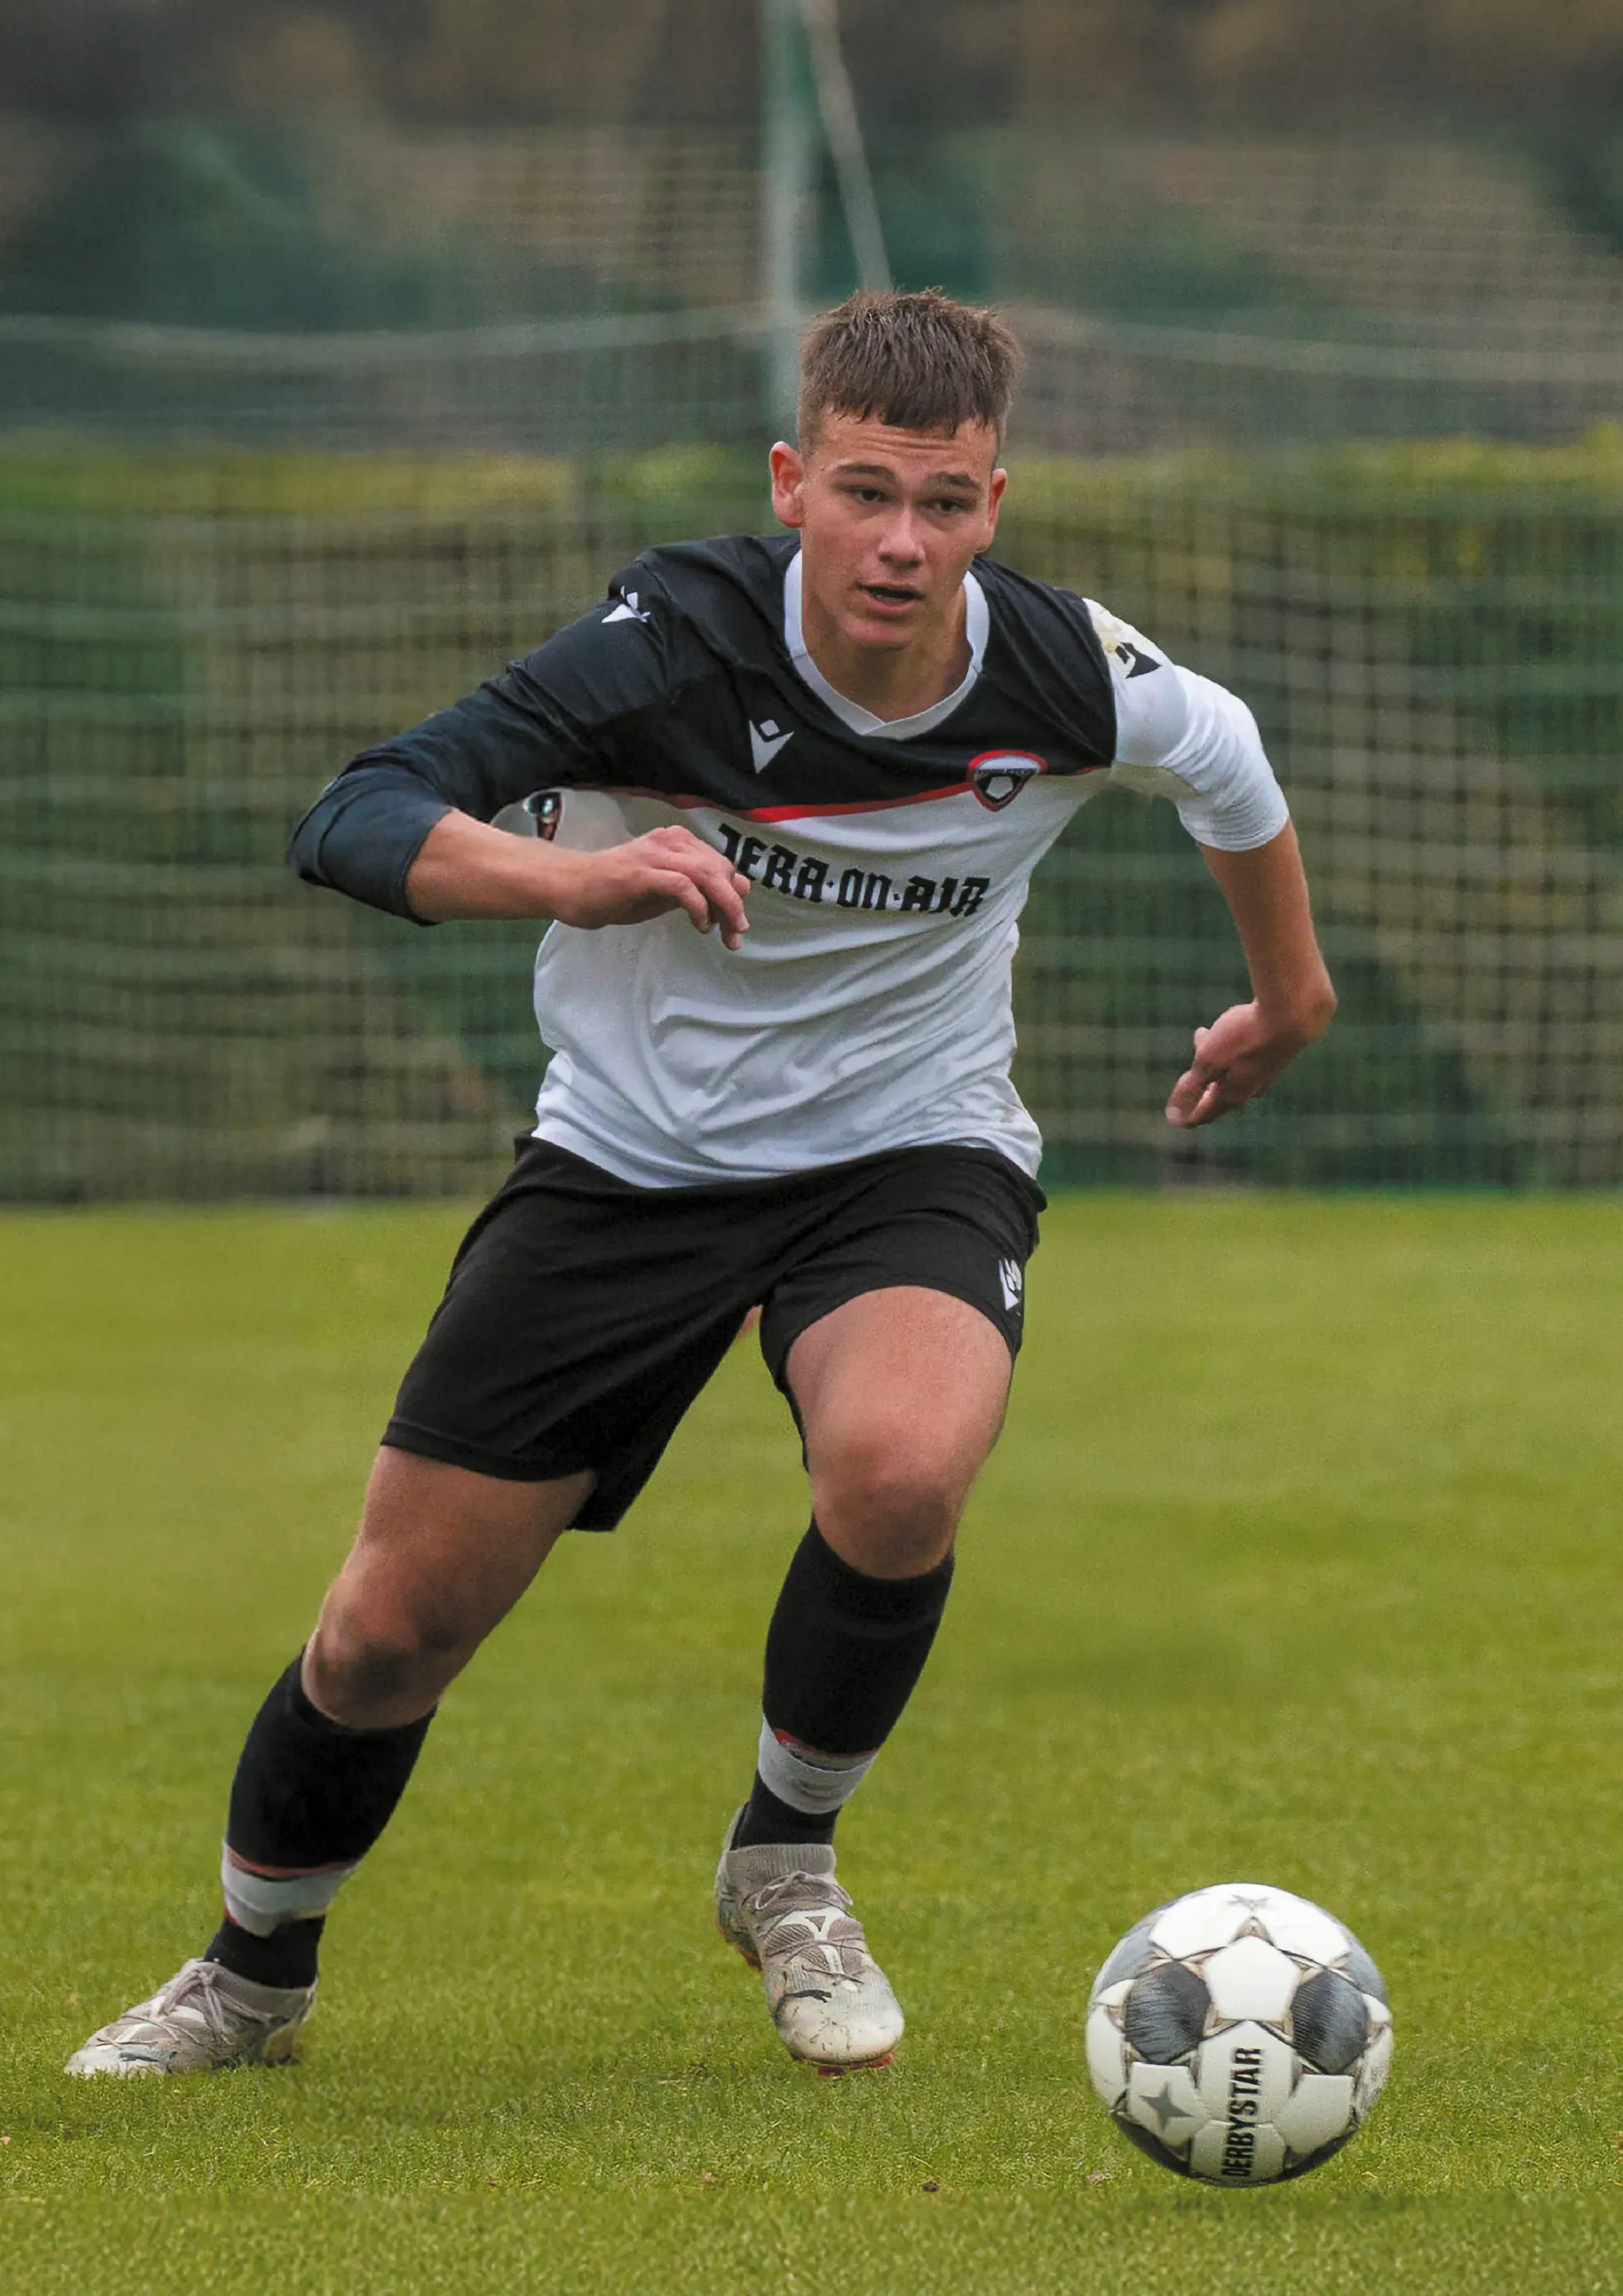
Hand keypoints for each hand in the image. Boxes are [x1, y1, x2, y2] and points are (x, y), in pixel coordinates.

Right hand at [548, 827, 750, 950]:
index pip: (720, 865)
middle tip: (736, 935)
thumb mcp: (665, 892)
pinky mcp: (642, 873)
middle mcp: (670, 842)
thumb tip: (739, 891)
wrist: (571, 888)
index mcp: (677, 842)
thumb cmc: (616, 891)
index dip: (734, 894)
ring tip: (725, 932)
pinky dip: (698, 906)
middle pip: (718, 869)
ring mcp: (655, 856)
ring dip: (723, 906)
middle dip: (733, 904)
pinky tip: (700, 925)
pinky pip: (682, 885)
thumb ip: (698, 890)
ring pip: (706, 874)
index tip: (736, 925)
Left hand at [1164, 1000, 1316, 1128]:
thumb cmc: (1245, 1037)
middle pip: (1218, 1093)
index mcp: (1232, 1095)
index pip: (1204, 1114)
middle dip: (1199, 1083)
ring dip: (1214, 1059)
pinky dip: (1230, 1046)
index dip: (1186, 1115)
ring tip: (1201, 1036)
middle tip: (1185, 1076)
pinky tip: (1229, 1028)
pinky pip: (1246, 1055)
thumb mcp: (1209, 1061)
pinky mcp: (1277, 1053)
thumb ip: (1191, 1089)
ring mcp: (1268, 1072)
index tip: (1173, 1116)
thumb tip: (1173, 1117)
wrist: (1291, 1013)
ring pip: (1232, 1071)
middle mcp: (1252, 1089)